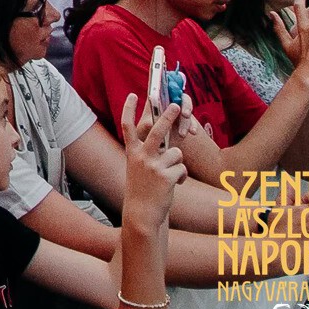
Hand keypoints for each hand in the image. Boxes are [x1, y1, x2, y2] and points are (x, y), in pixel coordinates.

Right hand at [121, 92, 185, 223]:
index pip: (127, 126)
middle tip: (176, 105)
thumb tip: (164, 141)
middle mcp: (141, 156)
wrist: (141, 214)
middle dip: (168, 115)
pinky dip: (181, 177)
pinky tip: (173, 186)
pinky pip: (182, 168)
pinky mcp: (166, 176)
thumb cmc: (141, 190)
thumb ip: (147, 153)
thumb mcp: (136, 169)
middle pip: (156, 130)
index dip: (129, 109)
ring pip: (176, 152)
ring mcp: (153, 166)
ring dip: (177, 163)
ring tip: (169, 176)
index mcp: (132, 153)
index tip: (132, 95)